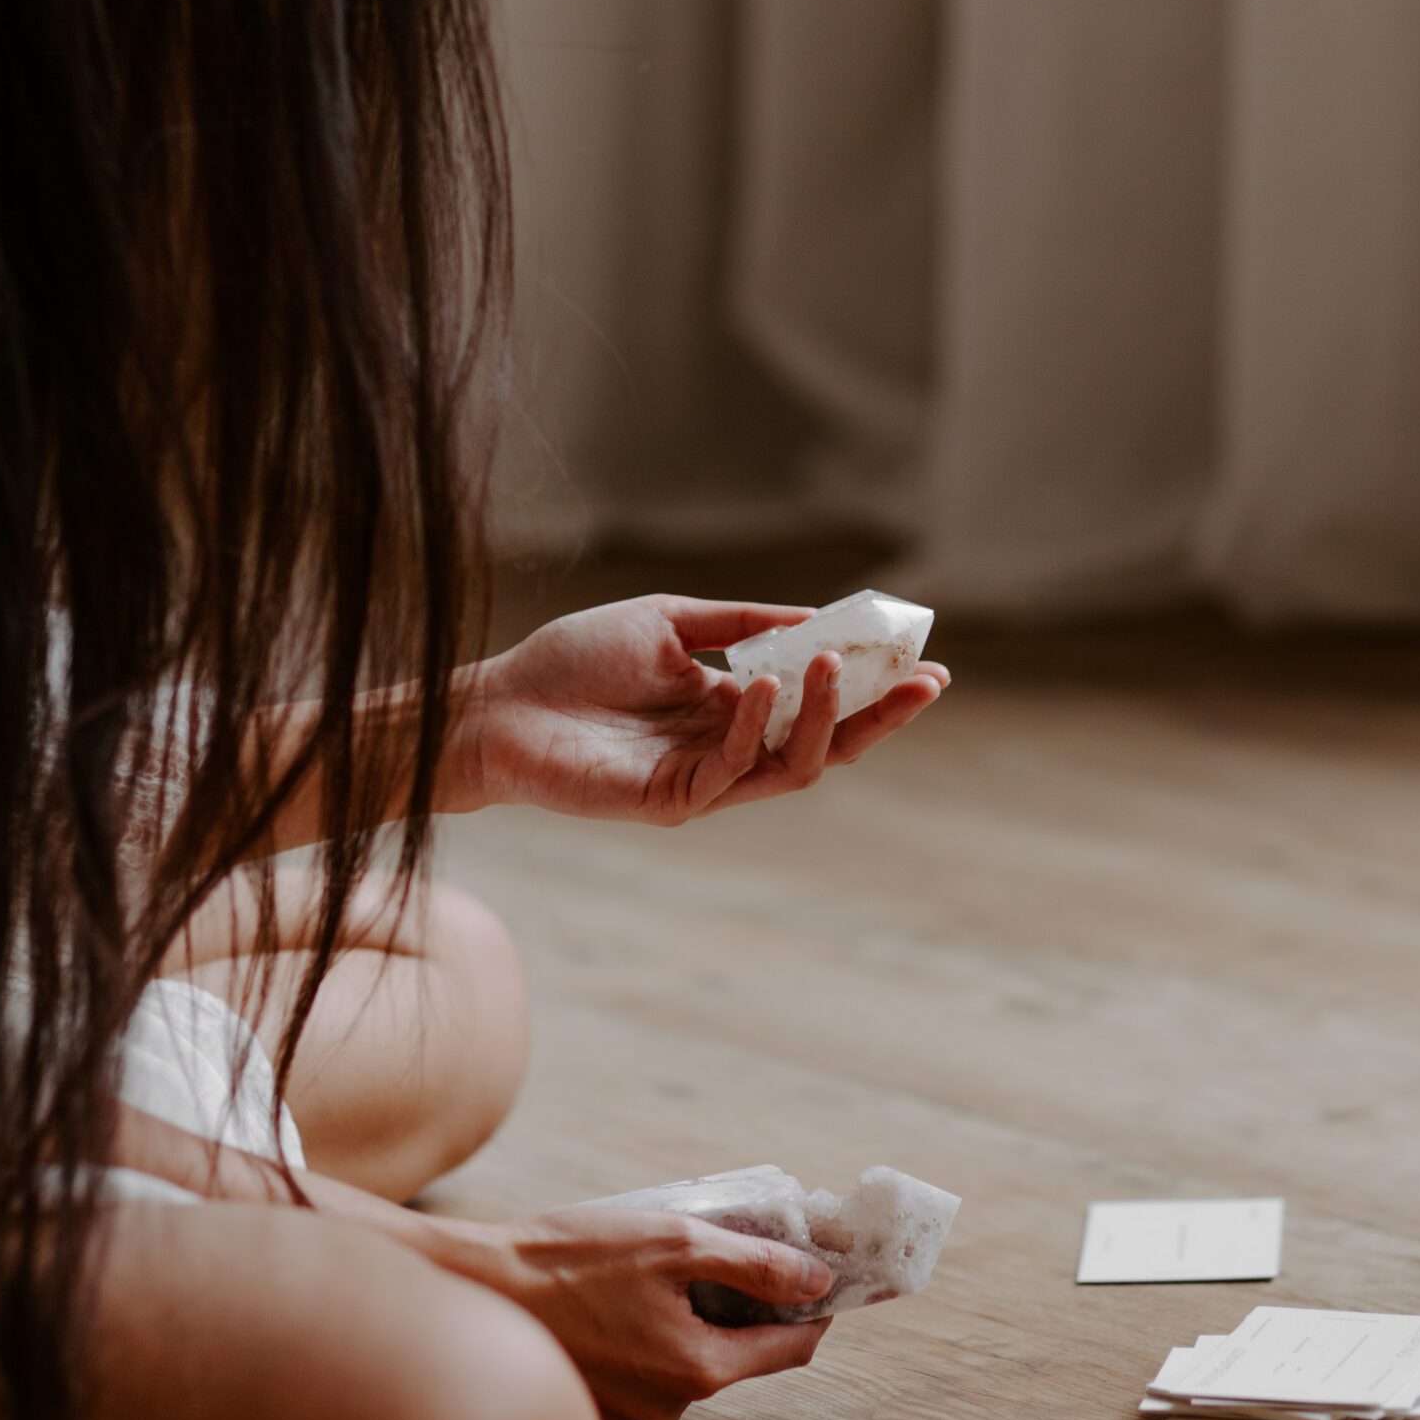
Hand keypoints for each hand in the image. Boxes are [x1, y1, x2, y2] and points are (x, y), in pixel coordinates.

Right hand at [444, 1206, 837, 1419]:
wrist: (475, 1290)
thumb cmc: (570, 1261)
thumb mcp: (673, 1241)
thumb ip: (752, 1264)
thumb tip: (816, 1280)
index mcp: (697, 1368)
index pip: (789, 1351)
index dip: (811, 1312)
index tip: (818, 1280)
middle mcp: (667, 1409)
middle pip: (732, 1358)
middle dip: (733, 1311)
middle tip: (710, 1258)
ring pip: (680, 1369)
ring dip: (678, 1328)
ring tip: (642, 1279)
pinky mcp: (589, 1419)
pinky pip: (636, 1383)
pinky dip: (636, 1347)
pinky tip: (609, 1309)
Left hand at [457, 595, 948, 824]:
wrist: (497, 704)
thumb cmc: (572, 662)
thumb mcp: (668, 622)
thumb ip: (739, 624)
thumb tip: (816, 618)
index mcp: (732, 705)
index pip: (818, 701)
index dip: (870, 684)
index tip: (922, 658)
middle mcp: (729, 747)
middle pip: (825, 743)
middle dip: (878, 715)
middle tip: (922, 681)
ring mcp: (705, 779)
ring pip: (792, 765)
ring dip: (820, 716)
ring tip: (826, 664)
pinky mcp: (672, 800)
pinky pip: (732, 770)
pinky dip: (754, 726)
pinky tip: (761, 684)